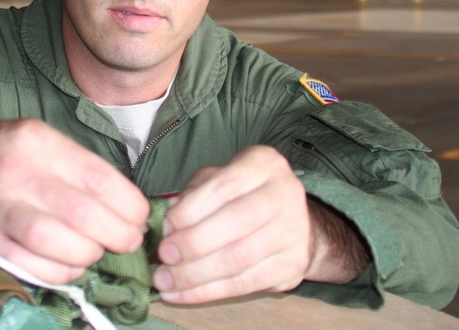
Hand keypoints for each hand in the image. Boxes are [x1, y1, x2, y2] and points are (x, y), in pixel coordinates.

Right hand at [0, 112, 148, 283]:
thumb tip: (128, 206)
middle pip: (81, 214)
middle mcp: (14, 172)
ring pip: (56, 243)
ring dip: (87, 254)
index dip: (129, 206)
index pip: (98, 178)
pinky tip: (69, 264)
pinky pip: (31, 267)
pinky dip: (59, 272)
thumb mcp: (41, 138)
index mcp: (35, 141)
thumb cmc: (3, 152)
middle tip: (125, 240)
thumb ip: (80, 167)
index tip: (138, 217)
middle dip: (117, 235)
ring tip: (95, 250)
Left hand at [152, 146, 368, 303]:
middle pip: (236, 222)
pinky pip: (245, 284)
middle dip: (193, 243)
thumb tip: (168, 224)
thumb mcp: (217, 180)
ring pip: (239, 258)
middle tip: (164, 256)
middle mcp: (285, 193)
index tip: (166, 227)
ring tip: (166, 280)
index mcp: (263, 164)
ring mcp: (294, 231)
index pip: (224, 186)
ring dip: (195, 274)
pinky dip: (208, 292)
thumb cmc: (243, 196)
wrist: (293, 221)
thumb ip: (192, 195)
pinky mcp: (293, 265)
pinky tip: (183, 293)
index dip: (191, 210)